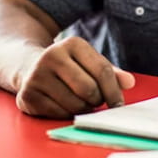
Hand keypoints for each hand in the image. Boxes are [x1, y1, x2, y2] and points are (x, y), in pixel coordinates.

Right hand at [15, 37, 134, 118]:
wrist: (28, 67)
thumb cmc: (68, 67)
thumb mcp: (89, 62)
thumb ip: (110, 72)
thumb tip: (130, 82)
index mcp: (72, 43)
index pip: (103, 71)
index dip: (114, 91)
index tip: (118, 104)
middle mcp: (52, 55)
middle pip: (89, 89)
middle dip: (97, 100)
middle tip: (94, 100)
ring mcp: (37, 75)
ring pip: (75, 104)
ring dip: (83, 109)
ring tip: (79, 101)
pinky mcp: (28, 95)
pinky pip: (59, 114)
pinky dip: (67, 114)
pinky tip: (63, 105)